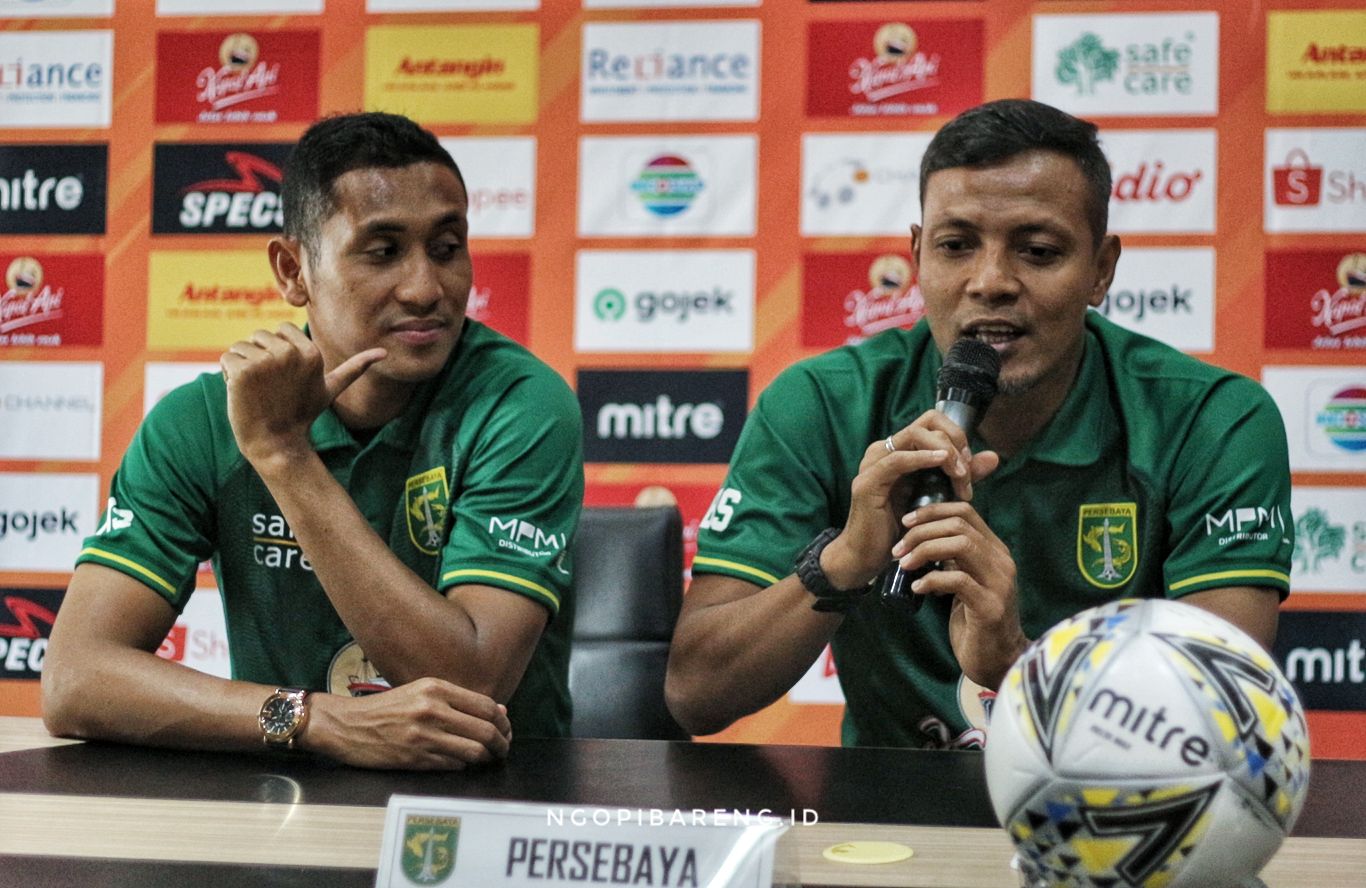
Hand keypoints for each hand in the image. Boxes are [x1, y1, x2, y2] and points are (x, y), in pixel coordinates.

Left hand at [219, 323, 384, 468]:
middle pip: (258, 336)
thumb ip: (354, 368)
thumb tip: (384, 353)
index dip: (276, 352)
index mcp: (311, 351)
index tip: (284, 378)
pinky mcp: (242, 371)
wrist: (276, 444)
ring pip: (240, 347)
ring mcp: (265, 362)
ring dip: (242, 368)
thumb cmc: (301, 415)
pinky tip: (242, 394)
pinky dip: (228, 377)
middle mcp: (288, 352)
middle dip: (257, 358)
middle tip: (270, 388)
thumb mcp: (330, 388)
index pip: (280, 330)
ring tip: (257, 392)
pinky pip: (226, 359)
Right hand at [305, 677, 512, 770]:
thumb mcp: (421, 692)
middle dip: (502, 743)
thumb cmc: (386, 709)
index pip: (487, 706)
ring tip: (489, 759)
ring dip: (488, 758)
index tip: (506, 729)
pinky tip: (462, 763)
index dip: (503, 721)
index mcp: (435, 688)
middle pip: (486, 730)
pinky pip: (454, 765)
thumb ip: (458, 700)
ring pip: (474, 752)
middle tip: (504, 748)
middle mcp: (432, 710)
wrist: (346, 725)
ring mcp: (424, 736)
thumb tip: (498, 711)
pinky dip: (464, 766)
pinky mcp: (416, 759)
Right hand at [821, 409, 997, 589]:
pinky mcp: (868, 481)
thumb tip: (993, 457)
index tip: (969, 466)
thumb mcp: (938, 496)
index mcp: (899, 450)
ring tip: (960, 475)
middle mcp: (884, 450)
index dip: (957, 436)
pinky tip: (941, 463)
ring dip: (945, 452)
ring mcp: (873, 463)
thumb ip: (961, 475)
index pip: (933, 422)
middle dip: (955, 442)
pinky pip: (897, 460)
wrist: (869, 557)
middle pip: (927, 422)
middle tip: (966, 472)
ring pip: (915, 435)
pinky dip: (921, 457)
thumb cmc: (901, 528)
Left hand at [893, 500, 1027, 688]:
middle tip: (898, 548)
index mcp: (995, 551)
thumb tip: (922, 541)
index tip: (906, 521)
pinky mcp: (990, 607)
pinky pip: (958, 580)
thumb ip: (953, 561)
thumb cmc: (976, 621)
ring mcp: (999, 583)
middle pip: (959, 525)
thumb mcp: (965, 583)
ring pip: (961, 546)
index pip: (966, 512)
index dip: (932, 510)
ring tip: (904, 565)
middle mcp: (1001, 562)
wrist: (998, 661)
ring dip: (924, 550)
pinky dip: (932, 580)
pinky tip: (917, 588)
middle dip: (922, 531)